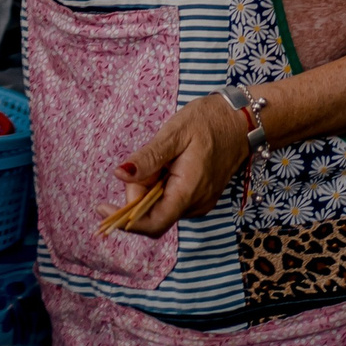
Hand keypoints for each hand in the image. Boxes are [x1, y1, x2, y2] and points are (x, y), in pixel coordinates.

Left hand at [108, 94, 253, 238]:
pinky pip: (172, 200)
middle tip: (141, 162)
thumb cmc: (209, 122)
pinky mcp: (200, 198)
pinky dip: (161, 186)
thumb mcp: (175, 133)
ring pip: (161, 207)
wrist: (243, 121)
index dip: (125, 222)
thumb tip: (120, 175)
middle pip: (153, 214)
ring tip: (162, 158)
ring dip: (150, 188)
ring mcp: (200, 203)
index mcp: (188, 191)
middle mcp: (196, 205)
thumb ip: (148, 158)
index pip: (153, 224)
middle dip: (137, 194)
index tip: (102, 207)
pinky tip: (169, 164)